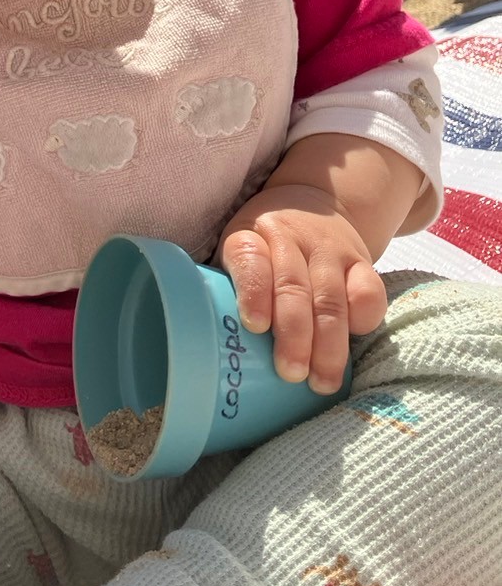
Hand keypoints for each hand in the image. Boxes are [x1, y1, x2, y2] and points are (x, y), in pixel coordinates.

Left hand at [218, 184, 387, 393]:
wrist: (310, 203)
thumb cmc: (263, 246)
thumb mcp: (237, 250)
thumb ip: (228, 286)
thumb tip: (215, 345)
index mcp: (250, 234)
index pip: (250, 259)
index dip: (254, 292)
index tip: (256, 327)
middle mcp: (291, 237)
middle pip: (293, 286)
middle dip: (294, 335)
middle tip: (290, 373)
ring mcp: (329, 248)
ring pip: (331, 298)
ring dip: (328, 345)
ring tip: (321, 381)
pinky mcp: (362, 260)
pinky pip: (370, 291)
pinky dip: (363, 320)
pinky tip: (353, 343)